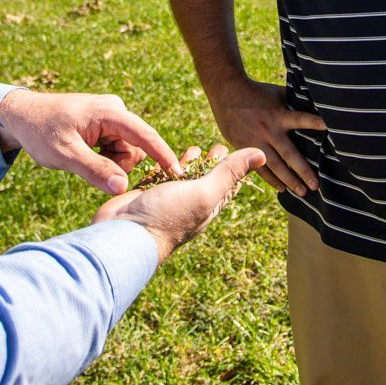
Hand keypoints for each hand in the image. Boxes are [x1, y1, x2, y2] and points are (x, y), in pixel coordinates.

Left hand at [0, 89, 181, 195]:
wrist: (22, 116)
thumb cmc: (40, 132)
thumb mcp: (64, 155)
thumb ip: (94, 170)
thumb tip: (123, 188)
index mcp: (109, 111)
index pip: (145, 135)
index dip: (163, 155)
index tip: (180, 173)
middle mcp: (115, 110)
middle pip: (136, 148)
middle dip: (118, 164)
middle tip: (88, 165)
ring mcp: (112, 116)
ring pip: (127, 151)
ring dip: (110, 162)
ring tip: (82, 158)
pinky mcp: (107, 124)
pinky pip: (118, 148)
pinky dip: (105, 157)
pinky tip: (85, 153)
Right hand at [93, 145, 265, 261]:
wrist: (123, 236)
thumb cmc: (167, 217)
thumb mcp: (204, 193)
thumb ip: (229, 173)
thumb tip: (262, 155)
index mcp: (207, 206)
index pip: (228, 186)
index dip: (236, 169)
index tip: (241, 153)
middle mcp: (188, 204)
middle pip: (205, 181)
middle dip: (212, 164)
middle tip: (217, 147)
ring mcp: (166, 201)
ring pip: (181, 179)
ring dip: (189, 164)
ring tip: (194, 149)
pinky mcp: (145, 196)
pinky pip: (159, 180)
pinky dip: (163, 168)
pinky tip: (163, 160)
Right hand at [204, 76, 326, 197]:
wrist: (226, 93)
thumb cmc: (257, 92)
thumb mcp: (276, 93)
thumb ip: (292, 101)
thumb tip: (314, 103)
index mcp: (278, 114)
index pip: (299, 118)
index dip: (312, 122)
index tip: (326, 126)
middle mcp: (268, 130)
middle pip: (288, 154)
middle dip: (303, 171)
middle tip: (315, 185)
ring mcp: (256, 141)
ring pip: (274, 165)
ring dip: (289, 180)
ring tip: (302, 192)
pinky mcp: (245, 147)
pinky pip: (259, 167)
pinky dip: (271, 179)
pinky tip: (282, 188)